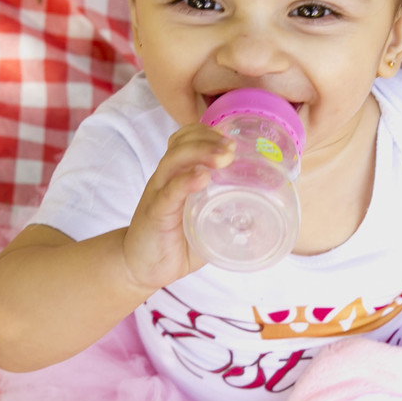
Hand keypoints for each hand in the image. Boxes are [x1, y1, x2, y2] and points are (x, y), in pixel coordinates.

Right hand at [121, 123, 234, 289]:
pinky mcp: (155, 214)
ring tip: (224, 157)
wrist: (140, 268)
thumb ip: (223, 214)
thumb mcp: (201, 222)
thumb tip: (261, 216)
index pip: (186, 140)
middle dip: (209, 139)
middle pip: (181, 144)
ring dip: (200, 153)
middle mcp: (165, 179)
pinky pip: (169, 192)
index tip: (232, 138)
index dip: (207, 132)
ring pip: (174, 161)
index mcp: (175, 176)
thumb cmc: (173, 242)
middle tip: (233, 147)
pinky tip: (201, 177)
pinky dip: (185, 181)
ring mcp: (158, 194)